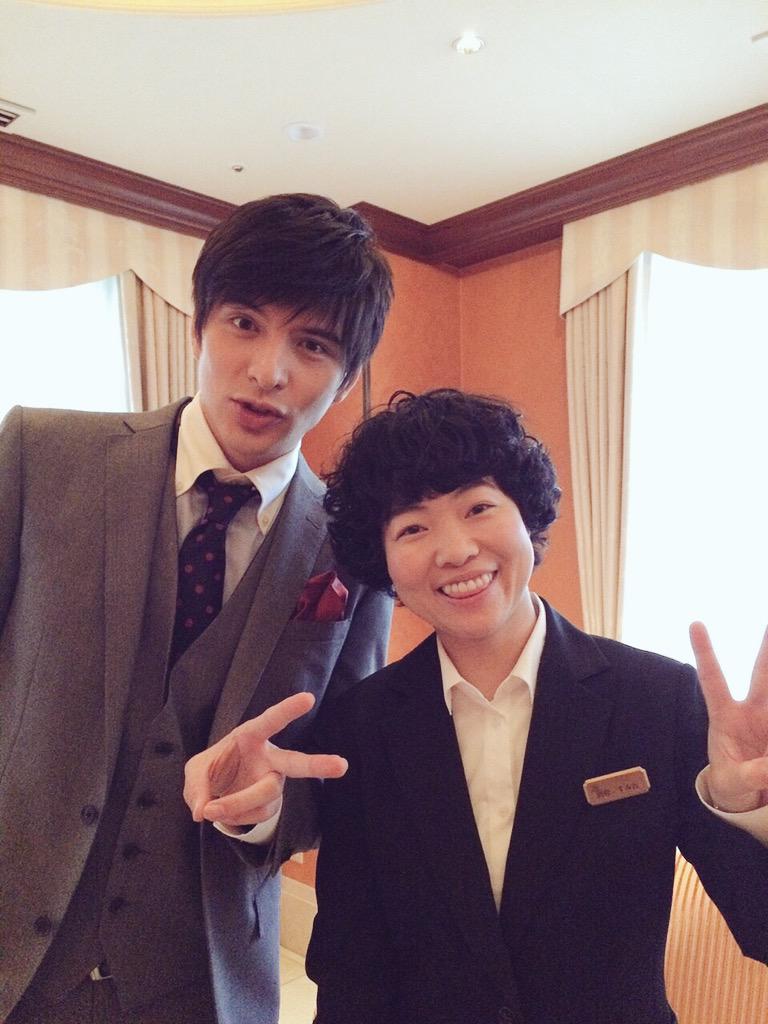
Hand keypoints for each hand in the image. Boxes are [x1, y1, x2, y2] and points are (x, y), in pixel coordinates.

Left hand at [183, 692, 347, 826]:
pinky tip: (227, 811)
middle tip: (341, 765)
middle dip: (319, 764)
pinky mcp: (273, 803)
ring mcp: (274, 781)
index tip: (309, 698)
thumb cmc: (212, 769)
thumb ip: (197, 788)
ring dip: (235, 806)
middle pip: (296, 762)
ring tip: (211, 809)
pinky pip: (256, 815)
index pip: (270, 720)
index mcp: (251, 736)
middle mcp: (270, 757)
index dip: (288, 709)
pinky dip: (235, 818)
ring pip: (264, 796)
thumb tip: (203, 812)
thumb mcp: (195, 772)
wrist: (218, 791)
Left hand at [690, 621, 767, 812]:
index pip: (713, 680)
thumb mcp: (732, 782)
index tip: (695, 624)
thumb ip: (750, 775)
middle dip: (767, 647)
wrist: (748, 796)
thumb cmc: (731, 782)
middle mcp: (752, 711)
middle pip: (761, 673)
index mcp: (725, 717)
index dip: (705, 652)